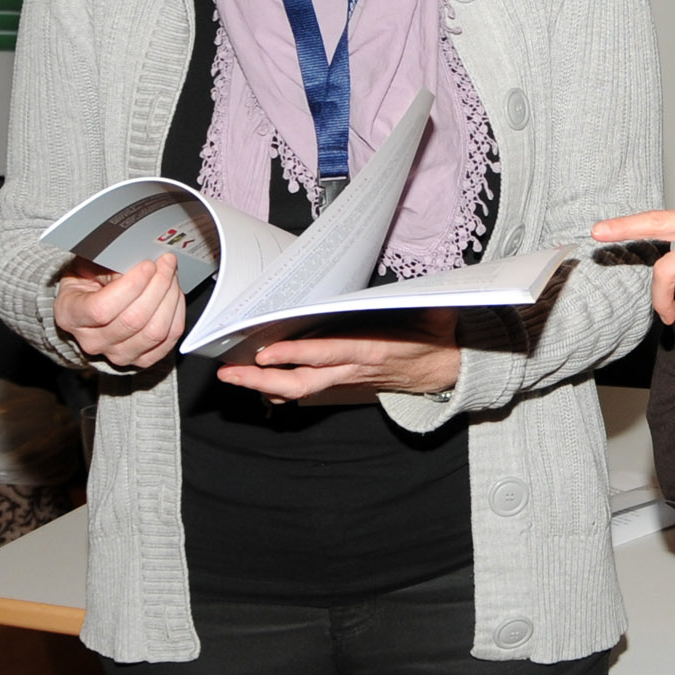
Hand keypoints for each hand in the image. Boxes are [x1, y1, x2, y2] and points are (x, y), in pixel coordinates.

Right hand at [54, 255, 186, 368]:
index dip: (131, 286)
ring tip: (172, 276)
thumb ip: (110, 266)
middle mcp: (92, 341)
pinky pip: (168, 340)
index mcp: (70, 316)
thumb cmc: (88, 281)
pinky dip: (177, 315)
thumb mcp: (88, 266)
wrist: (91, 307)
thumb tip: (143, 266)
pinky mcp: (142, 360)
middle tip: (166, 263)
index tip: (147, 265)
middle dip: (158, 286)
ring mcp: (117, 354)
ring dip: (171, 299)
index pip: (102, 309)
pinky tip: (174, 296)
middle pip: (134, 320)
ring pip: (155, 332)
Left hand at [218, 310, 462, 405]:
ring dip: (264, 386)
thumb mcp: (435, 313)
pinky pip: (307, 390)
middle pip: (302, 381)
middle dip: (262, 380)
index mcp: (372, 350)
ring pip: (299, 389)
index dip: (295, 355)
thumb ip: (425, 300)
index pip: (327, 354)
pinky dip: (280, 389)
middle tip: (230, 374)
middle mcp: (354, 369)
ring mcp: (347, 379)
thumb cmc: (436, 339)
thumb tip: (425, 285)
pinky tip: (258, 384)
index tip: (266, 353)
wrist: (444, 371)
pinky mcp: (343, 383)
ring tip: (233, 376)